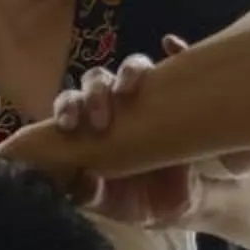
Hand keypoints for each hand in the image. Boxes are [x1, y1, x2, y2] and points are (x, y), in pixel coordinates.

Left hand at [49, 41, 202, 226]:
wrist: (182, 203)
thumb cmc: (138, 199)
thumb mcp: (115, 204)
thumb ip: (91, 195)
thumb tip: (83, 180)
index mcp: (91, 126)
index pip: (72, 104)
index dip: (67, 108)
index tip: (69, 125)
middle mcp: (118, 104)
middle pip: (98, 80)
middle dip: (95, 94)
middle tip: (100, 121)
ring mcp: (149, 96)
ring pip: (133, 67)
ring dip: (129, 73)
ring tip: (129, 91)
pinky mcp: (180, 93)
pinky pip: (179, 61)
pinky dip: (177, 49)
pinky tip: (173, 45)